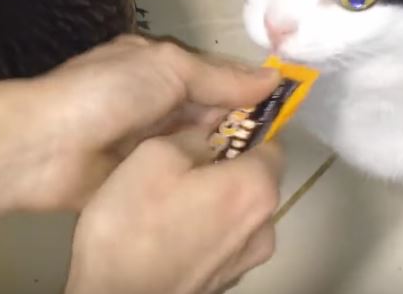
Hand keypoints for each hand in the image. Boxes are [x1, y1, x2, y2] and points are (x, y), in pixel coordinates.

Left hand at [17, 35, 280, 209]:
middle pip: (210, 113)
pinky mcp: (141, 177)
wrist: (45, 148)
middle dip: (239, 126)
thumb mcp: (167, 68)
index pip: (214, 76)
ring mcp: (148, 142)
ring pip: (198, 147)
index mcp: (158, 66)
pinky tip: (230, 190)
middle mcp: (155, 101)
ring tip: (261, 171)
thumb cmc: (106, 94)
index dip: (248, 90)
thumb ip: (218, 76)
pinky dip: (202, 181)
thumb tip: (271, 78)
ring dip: (223, 156)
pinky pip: (180, 177)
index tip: (286, 109)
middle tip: (277, 147)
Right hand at [65, 134, 285, 293]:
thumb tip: (208, 134)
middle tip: (176, 160)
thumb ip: (192, 135)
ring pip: (238, 209)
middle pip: (254, 177)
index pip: (269, 140)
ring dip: (213, 198)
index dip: (239, 126)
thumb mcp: (153, 155)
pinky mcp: (226, 280)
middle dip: (222, 164)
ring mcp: (247, 259)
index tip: (207, 124)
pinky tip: (169, 229)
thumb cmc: (134, 225)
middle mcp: (265, 225)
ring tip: (168, 198)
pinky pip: (224, 238)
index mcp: (256, 188)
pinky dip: (205, 227)